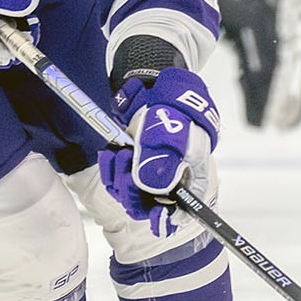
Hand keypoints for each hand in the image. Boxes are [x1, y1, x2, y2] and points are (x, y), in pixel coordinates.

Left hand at [98, 67, 219, 234]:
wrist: (155, 82)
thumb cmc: (174, 106)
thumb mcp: (173, 131)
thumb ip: (163, 161)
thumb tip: (155, 191)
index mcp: (190, 176)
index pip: (182, 210)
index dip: (167, 218)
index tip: (155, 214)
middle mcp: (169, 179)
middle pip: (149, 204)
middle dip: (134, 191)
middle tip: (128, 165)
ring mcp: (148, 172)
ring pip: (129, 193)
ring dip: (119, 178)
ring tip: (120, 154)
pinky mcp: (130, 163)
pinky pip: (116, 178)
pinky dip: (111, 168)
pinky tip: (111, 153)